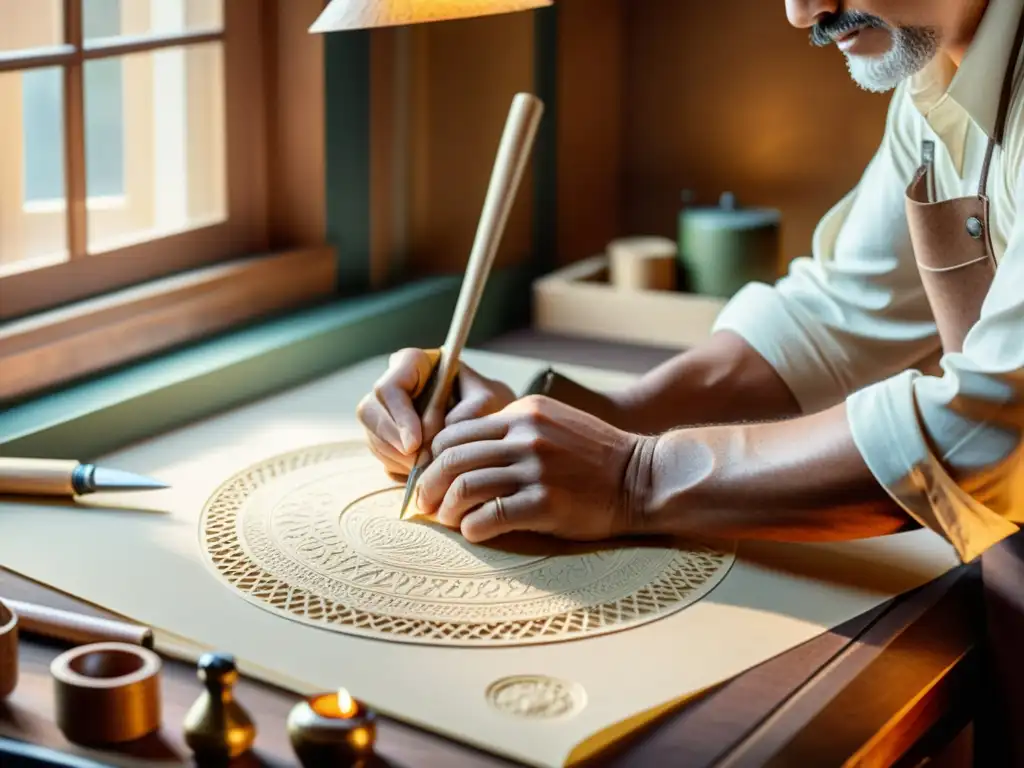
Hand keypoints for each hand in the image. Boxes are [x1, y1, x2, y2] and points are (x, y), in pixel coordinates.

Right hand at [356, 348, 515, 478]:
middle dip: (392, 441)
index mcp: (412, 363)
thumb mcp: (488, 401)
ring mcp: (386, 411)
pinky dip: (399, 467)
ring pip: (373, 435)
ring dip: (397, 458)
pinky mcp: (387, 436)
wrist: (493, 425)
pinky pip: (381, 454)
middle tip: (419, 463)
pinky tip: (425, 471)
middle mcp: (393, 384)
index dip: (399, 416)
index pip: (390, 386)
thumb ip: (468, 411)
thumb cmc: (491, 404)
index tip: (417, 443)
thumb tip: (438, 431)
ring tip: (429, 468)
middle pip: (369, 410)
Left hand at [415, 395, 655, 542]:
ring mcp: (535, 469)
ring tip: (445, 522)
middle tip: (422, 505)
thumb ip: (512, 430)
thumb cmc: (595, 457)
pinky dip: (472, 528)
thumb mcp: (552, 423)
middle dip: (428, 485)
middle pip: (451, 458)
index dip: (432, 458)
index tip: (429, 478)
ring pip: (464, 486)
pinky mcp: (545, 503)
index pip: (455, 432)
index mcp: (523, 412)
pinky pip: (490, 516)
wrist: (643, 478)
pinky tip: (473, 533)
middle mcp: (525, 435)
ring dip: (445, 510)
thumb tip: (463, 453)